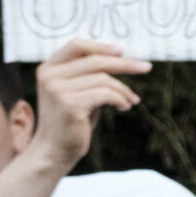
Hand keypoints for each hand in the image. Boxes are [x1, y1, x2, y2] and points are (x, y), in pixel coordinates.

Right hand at [28, 38, 148, 170]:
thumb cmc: (71, 121)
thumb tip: (120, 57)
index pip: (76, 45)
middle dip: (125, 64)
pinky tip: (125, 107)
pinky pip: (105, 94)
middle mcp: (49, 76)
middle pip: (95, 60)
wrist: (54, 151)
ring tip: (132, 100)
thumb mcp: (77, 92)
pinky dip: (120, 99)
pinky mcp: (69, 104)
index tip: (123, 51)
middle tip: (147, 67)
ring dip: (124, 89)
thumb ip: (89, 75)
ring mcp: (57, 89)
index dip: (101, 47)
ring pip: (103, 79)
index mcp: (48, 68)